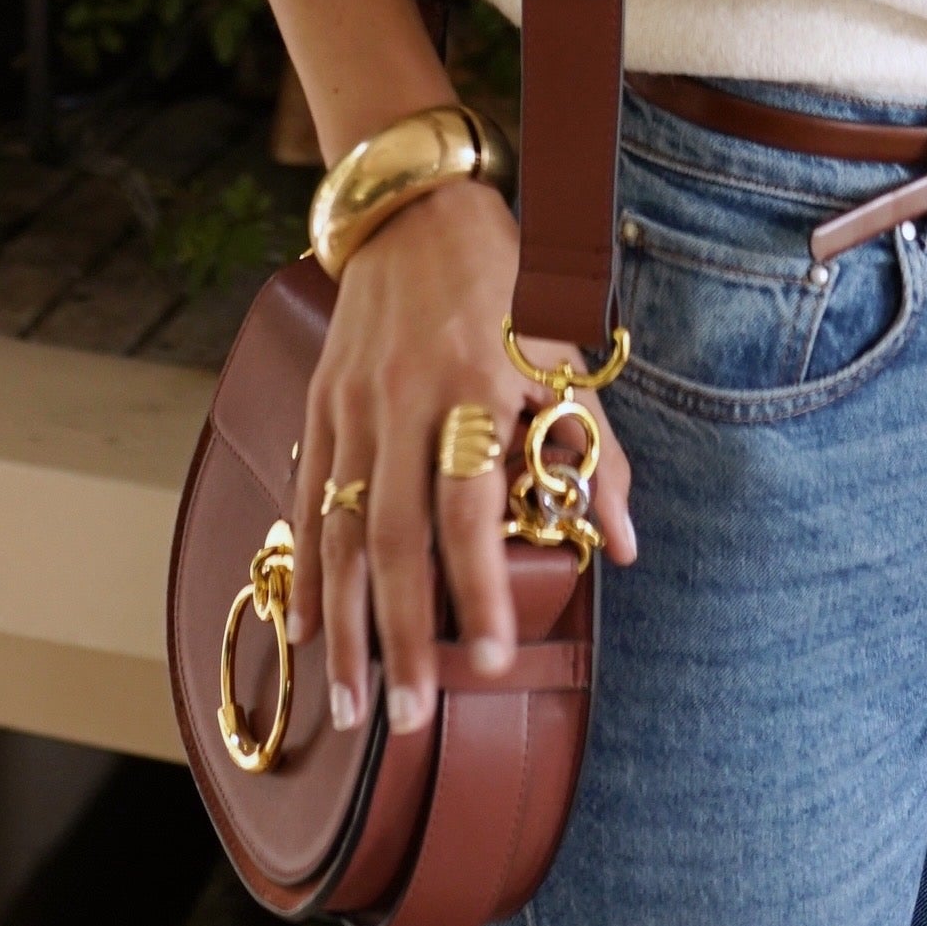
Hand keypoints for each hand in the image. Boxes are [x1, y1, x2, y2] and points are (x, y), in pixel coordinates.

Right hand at [288, 179, 635, 733]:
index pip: (470, 504)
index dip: (478, 584)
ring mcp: (355, 403)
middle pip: (395, 534)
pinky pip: (311, 497)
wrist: (414, 206)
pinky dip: (308, 566)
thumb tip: (621, 542)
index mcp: (475, 386)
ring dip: (343, 624)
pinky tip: (305, 629)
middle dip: (399, 634)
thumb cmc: (504, 282)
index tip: (489, 655)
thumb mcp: (563, 350)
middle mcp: (407, 400)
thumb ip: (592, 447)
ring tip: (351, 705)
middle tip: (409, 718)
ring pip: (342, 529)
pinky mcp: (323, 401)